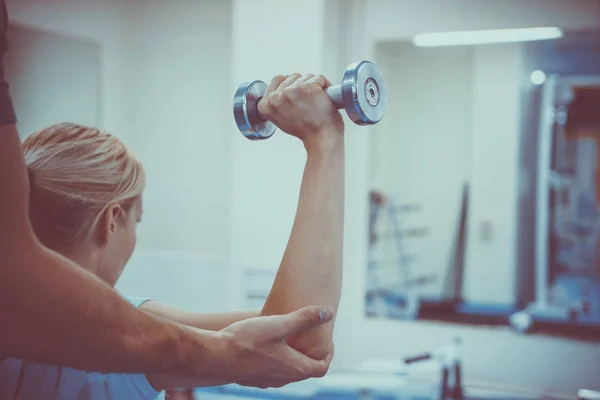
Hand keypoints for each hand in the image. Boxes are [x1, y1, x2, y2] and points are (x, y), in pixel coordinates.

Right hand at [216, 305, 334, 387]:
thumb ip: (304, 319)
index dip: (329, 353)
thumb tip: (328, 313)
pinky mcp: (253, 378)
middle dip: (312, 353)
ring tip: (291, 338)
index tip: (327, 339)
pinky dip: (278, 359)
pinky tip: (269, 344)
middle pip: (306, 370)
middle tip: (311, 335)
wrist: (214, 358)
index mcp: (294, 368)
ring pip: (288, 371)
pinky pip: (273, 370)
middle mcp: (283, 379)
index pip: (322, 367)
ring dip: (294, 356)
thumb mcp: (278, 324)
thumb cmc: (246, 341)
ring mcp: (266, 380)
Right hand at [257, 73, 344, 148]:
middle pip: (293, 76)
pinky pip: (320, 78)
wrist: (321, 140)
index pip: (278, 79)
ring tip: (316, 104)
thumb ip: (278, 103)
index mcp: (266, 105)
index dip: (291, 86)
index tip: (298, 99)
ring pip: (307, 77)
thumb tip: (283, 88)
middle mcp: (276, 97)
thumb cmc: (306, 131)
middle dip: (303, 86)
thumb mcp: (282, 119)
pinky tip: (324, 101)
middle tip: (309, 105)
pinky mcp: (308, 87)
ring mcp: (291, 91)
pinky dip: (326, 87)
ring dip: (315, 87)